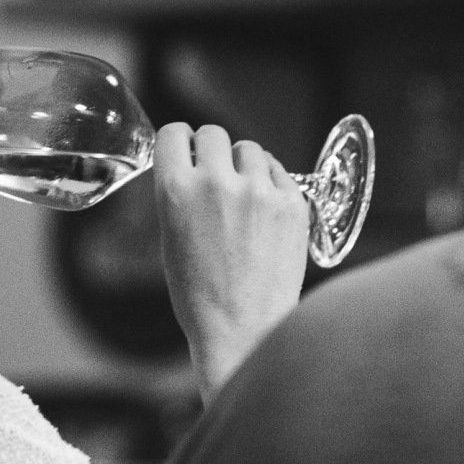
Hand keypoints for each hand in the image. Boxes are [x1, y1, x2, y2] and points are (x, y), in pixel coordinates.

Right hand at [153, 121, 308, 401]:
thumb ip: (179, 196)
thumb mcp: (171, 240)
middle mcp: (216, 183)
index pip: (174, 133)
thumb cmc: (200, 295)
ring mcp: (259, 191)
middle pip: (213, 134)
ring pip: (250, 149)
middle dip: (211, 150)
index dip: (180, 141)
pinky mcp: (293, 203)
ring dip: (244, 165)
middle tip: (216, 174)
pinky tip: (265, 211)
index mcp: (176, 192)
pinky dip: (271, 184)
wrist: (243, 330)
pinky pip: (279, 172)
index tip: (186, 150)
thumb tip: (191, 168)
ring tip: (244, 196)